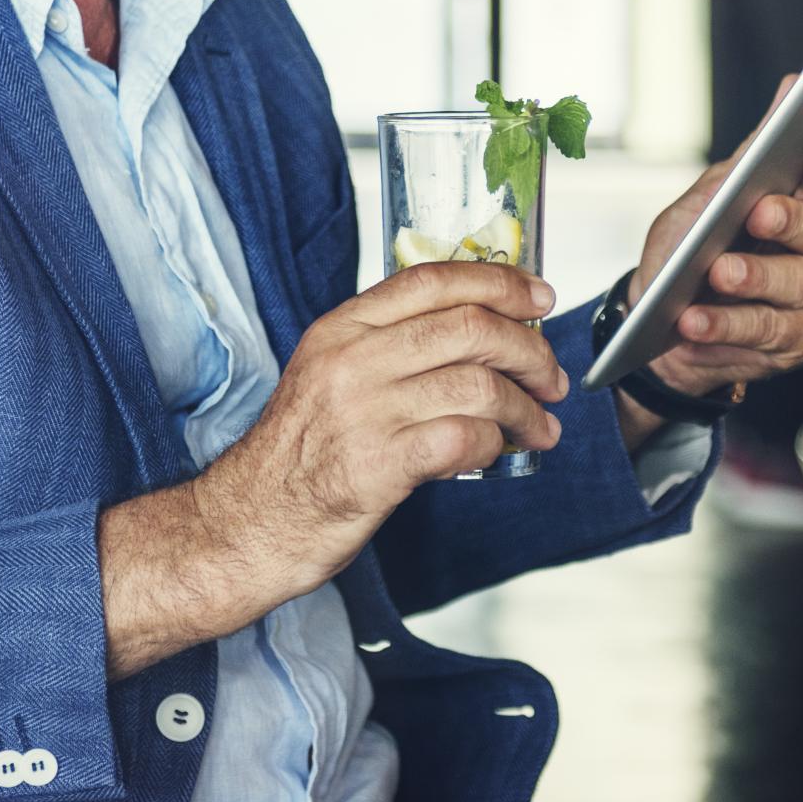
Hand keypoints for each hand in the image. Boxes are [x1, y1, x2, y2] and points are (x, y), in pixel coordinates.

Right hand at [203, 261, 566, 597]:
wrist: (251, 521)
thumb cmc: (298, 453)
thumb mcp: (330, 374)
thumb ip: (390, 346)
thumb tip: (475, 333)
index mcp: (342, 328)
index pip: (433, 280)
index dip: (498, 282)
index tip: (538, 298)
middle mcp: (352, 360)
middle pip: (469, 327)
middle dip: (530, 350)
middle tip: (551, 376)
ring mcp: (365, 411)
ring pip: (478, 384)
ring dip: (525, 407)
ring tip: (539, 426)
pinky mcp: (379, 464)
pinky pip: (466, 437)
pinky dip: (497, 444)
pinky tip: (498, 453)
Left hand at [626, 77, 802, 400]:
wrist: (660, 324)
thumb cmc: (692, 251)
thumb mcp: (709, 195)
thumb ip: (752, 152)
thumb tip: (790, 88)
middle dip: (791, 219)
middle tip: (758, 213)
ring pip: (797, 284)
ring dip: (753, 278)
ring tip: (715, 274)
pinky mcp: (795, 342)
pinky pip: (766, 332)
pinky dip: (725, 324)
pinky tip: (695, 318)